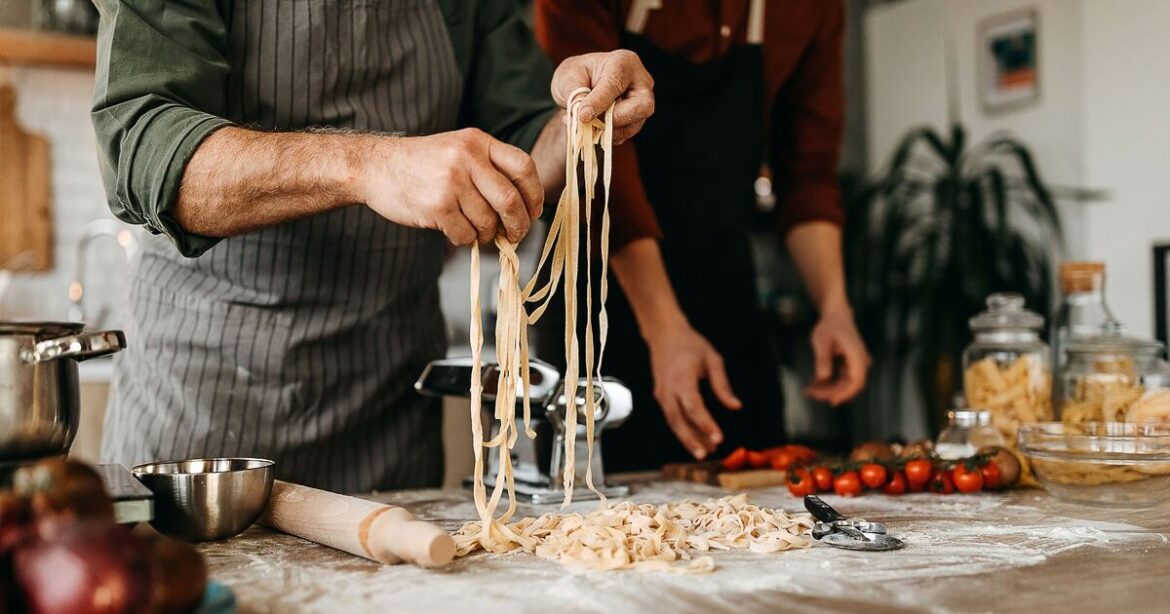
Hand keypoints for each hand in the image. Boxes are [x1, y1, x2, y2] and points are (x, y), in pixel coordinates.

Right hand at [361, 128, 543, 244]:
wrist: (376, 167)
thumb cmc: (422, 164)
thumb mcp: (458, 149)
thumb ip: (489, 169)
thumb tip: (524, 210)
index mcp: (478, 141)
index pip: (523, 167)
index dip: (535, 194)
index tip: (533, 211)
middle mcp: (467, 158)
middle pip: (510, 201)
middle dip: (518, 225)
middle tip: (514, 235)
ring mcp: (451, 182)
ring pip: (488, 222)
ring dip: (487, 235)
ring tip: (476, 230)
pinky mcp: (437, 206)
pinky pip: (466, 234)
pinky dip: (466, 239)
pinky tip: (455, 230)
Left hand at [551, 50, 653, 143]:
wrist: (580, 86)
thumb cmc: (576, 75)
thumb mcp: (567, 76)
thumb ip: (575, 92)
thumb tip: (584, 114)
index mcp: (623, 62)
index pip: (615, 84)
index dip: (598, 102)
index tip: (582, 116)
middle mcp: (640, 82)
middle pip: (642, 106)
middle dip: (615, 119)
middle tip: (590, 122)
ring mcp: (642, 102)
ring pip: (634, 125)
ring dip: (607, 131)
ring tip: (585, 126)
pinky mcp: (637, 120)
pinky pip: (626, 134)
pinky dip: (607, 136)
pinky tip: (592, 129)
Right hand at [646, 324, 741, 459]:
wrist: (664, 334)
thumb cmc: (690, 344)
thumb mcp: (712, 360)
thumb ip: (723, 385)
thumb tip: (736, 407)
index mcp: (682, 378)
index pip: (694, 407)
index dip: (706, 424)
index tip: (718, 438)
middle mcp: (668, 389)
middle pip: (678, 420)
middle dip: (692, 439)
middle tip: (706, 454)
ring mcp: (661, 393)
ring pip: (672, 422)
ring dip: (687, 438)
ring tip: (704, 452)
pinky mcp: (660, 396)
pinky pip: (671, 417)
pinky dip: (682, 429)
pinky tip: (695, 438)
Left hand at [806, 307, 869, 405]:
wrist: (835, 314)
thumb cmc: (830, 325)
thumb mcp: (822, 342)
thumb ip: (823, 361)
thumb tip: (823, 378)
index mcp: (857, 356)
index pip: (856, 382)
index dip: (843, 394)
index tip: (830, 400)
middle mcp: (860, 361)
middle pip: (850, 385)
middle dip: (832, 392)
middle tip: (814, 395)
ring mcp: (856, 363)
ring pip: (845, 382)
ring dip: (830, 388)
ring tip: (812, 390)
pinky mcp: (850, 363)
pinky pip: (842, 377)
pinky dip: (830, 382)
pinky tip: (817, 384)